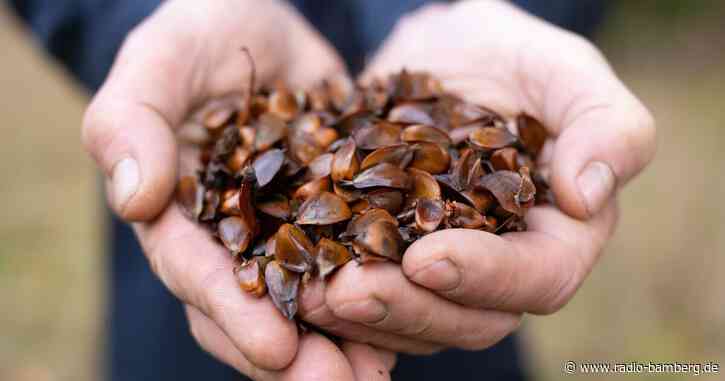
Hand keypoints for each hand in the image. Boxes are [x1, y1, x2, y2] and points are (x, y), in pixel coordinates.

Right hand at [82, 0, 394, 378]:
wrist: (265, 25)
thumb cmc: (203, 32)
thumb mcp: (162, 58)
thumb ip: (132, 120)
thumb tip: (135, 199)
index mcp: (182, 215)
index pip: (198, 274)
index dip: (234, 313)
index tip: (275, 349)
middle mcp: (234, 239)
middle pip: (256, 309)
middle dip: (294, 355)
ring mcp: (287, 232)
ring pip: (308, 303)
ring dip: (343, 343)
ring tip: (377, 374)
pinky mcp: (337, 216)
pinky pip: (354, 266)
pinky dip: (379, 299)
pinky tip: (409, 328)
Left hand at [301, 0, 655, 350]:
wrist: (439, 57)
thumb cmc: (509, 56)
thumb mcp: (561, 70)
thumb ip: (604, 125)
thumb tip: (588, 197)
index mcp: (557, 232)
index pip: (538, 278)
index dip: (487, 278)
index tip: (428, 258)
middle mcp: (502, 264)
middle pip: (469, 317)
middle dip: (409, 309)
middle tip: (348, 291)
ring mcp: (441, 267)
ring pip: (413, 319)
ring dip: (363, 316)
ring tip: (313, 292)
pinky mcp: (389, 259)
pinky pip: (366, 295)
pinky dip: (333, 294)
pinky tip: (296, 281)